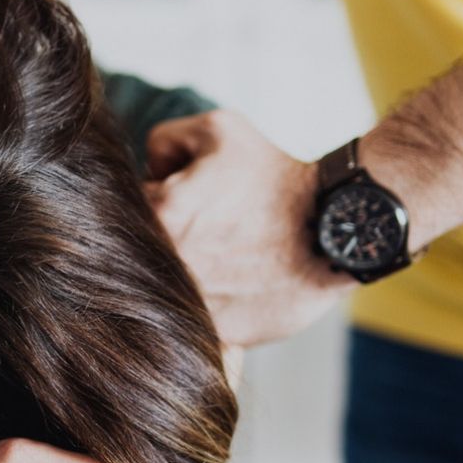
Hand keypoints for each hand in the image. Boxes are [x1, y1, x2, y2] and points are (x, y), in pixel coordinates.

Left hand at [144, 110, 354, 347]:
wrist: (336, 229)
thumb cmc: (277, 177)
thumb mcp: (218, 129)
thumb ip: (164, 140)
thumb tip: (148, 172)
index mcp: (160, 214)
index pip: (126, 209)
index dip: (155, 200)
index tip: (186, 200)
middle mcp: (167, 264)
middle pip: (140, 254)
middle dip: (165, 239)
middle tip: (206, 230)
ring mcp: (192, 303)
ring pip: (164, 291)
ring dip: (179, 276)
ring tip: (222, 257)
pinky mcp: (218, 333)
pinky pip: (191, 325)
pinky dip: (204, 309)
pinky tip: (230, 288)